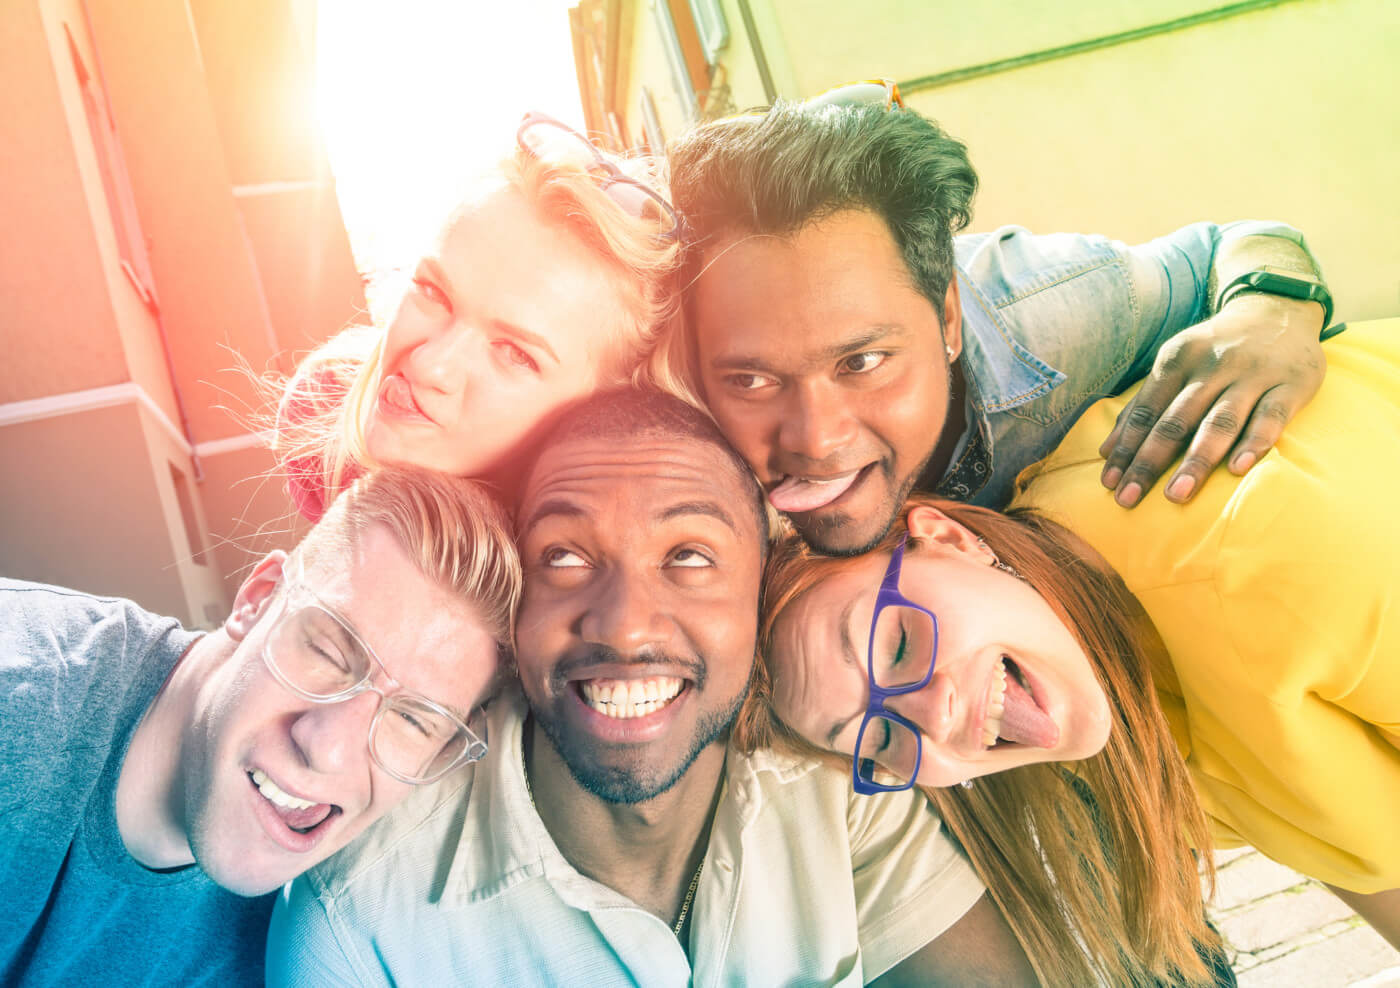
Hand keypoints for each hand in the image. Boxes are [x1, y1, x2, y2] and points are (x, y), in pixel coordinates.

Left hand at [1098, 293, 1325, 506]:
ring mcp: (1253, 374)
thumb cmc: (1215, 349)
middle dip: (1150, 461)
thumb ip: (1143, 404)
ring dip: (1195, 460)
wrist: (1278, 309)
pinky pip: (1270, 417)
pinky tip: (1237, 470)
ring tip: (1175, 495)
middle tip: (1129, 498)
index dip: (1126, 448)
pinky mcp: (1291, 384)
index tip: (1109, 483)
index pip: (1146, 411)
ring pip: (1220, 422)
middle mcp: (1213, 365)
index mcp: (1178, 358)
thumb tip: (1107, 450)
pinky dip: (1254, 443)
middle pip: (1176, 420)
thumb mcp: (1176, 363)